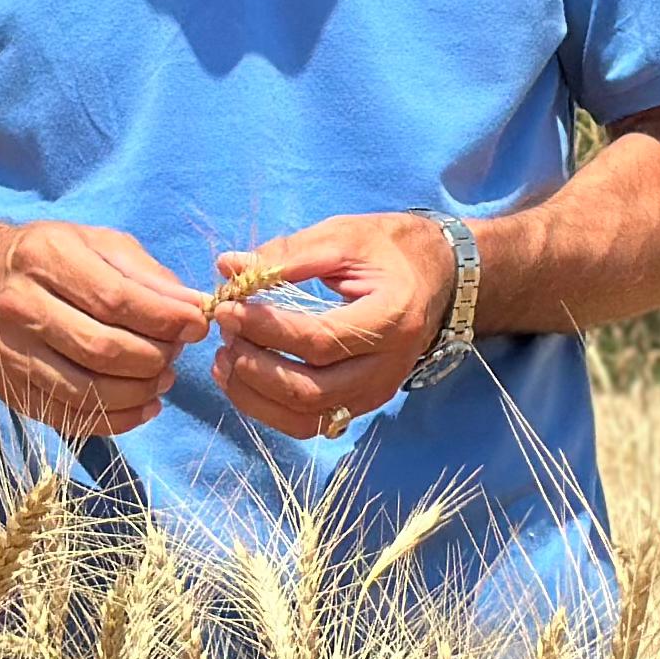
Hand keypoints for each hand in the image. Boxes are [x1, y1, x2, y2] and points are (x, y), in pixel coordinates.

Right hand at [0, 220, 212, 437]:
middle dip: (154, 358)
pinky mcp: (9, 388)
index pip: (114, 299)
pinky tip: (144, 405)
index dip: (163, 319)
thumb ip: (150, 276)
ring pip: (87, 390)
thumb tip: (195, 310)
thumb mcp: (101, 245)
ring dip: (139, 391)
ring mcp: (10, 352)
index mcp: (44, 257)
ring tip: (165, 378)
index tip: (197, 325)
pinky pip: (71, 417)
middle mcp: (19, 305)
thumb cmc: (57, 259)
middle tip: (178, 354)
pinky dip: (118, 420)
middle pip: (101, 349)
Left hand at [205, 214, 456, 439]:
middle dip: (254, 367)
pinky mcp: (360, 404)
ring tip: (223, 358)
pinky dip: (267, 409)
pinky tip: (241, 378)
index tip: (227, 308)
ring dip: (254, 394)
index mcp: (391, 319)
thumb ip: (286, 255)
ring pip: (306, 417)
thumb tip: (228, 267)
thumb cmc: (389, 251)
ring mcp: (376, 393)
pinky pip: (309, 422)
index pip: (321, 341)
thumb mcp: (343, 236)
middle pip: (311, 390)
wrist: (436, 278)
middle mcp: (388, 367)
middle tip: (224, 332)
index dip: (267, 329)